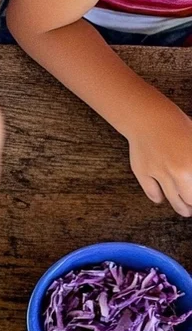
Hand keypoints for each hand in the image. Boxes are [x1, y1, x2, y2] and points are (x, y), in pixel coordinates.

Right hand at [125, 102, 191, 216]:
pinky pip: (153, 193)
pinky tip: (162, 198)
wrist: (149, 119)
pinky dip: (159, 198)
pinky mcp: (144, 174)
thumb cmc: (178, 125)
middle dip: (191, 205)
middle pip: (188, 198)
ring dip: (180, 207)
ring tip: (184, 211)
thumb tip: (191, 175)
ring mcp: (159, 174)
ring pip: (172, 199)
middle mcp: (178, 172)